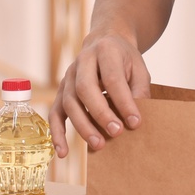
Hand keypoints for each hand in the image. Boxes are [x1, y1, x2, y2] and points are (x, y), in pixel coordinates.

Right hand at [50, 29, 151, 156]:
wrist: (105, 42)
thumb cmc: (124, 60)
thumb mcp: (139, 68)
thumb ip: (139, 90)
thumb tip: (135, 119)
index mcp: (105, 50)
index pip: (112, 78)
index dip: (123, 101)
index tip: (135, 122)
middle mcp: (82, 61)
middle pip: (85, 89)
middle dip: (100, 113)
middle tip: (116, 133)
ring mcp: (68, 76)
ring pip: (69, 102)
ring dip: (82, 126)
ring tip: (98, 145)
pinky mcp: (61, 91)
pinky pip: (55, 113)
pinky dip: (57, 133)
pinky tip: (63, 152)